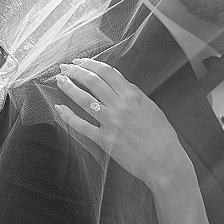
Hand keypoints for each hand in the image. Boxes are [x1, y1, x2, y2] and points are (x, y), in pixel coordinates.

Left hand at [54, 58, 189, 187]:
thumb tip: (119, 82)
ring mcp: (110, 123)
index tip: (80, 61)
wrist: (164, 161)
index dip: (90, 64)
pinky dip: (67, 116)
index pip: (106, 72)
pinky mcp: (104, 140)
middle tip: (65, 67)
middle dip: (75, 71)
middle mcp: (119, 106)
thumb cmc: (162, 136)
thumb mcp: (152, 107)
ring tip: (60, 80)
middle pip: (92, 81)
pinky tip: (59, 108)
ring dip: (69, 87)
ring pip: (83, 99)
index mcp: (132, 96)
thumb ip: (135, 93)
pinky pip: (81, 125)